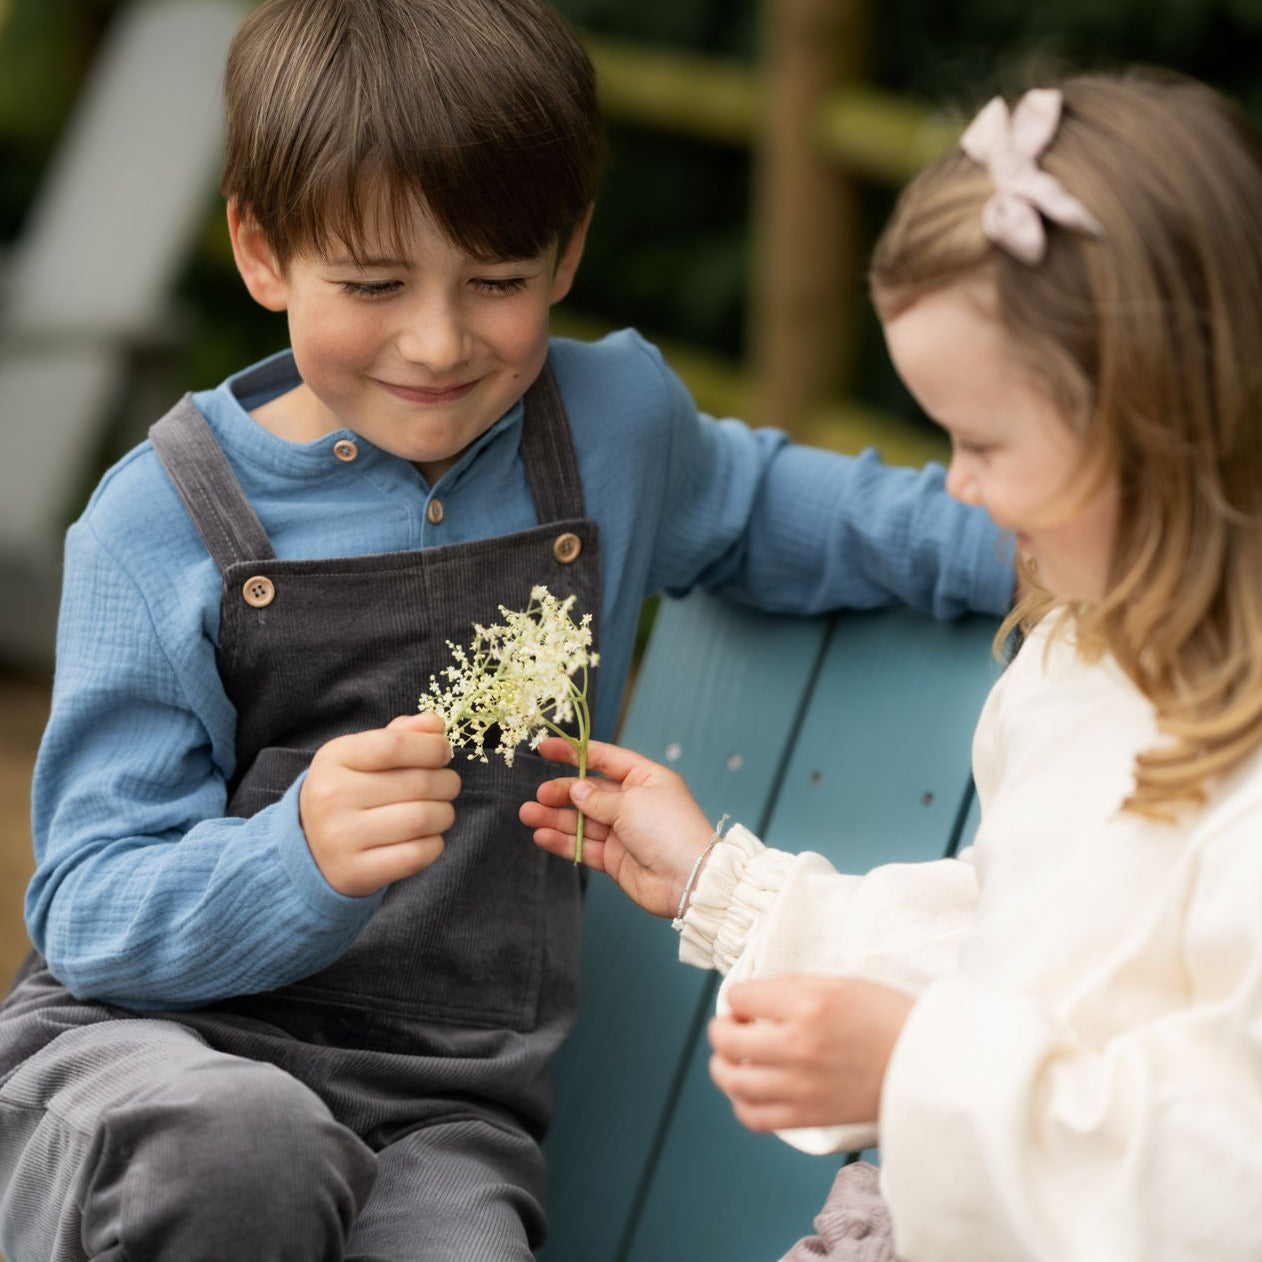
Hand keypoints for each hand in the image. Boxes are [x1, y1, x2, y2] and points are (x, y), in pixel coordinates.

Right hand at [300, 712, 459, 896]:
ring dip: (445, 813)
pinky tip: (426, 837)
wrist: (309, 848)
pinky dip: (434, 844)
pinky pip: (417, 855)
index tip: (444, 752)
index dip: (430, 747)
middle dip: (447, 782)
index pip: (394, 745)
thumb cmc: (349, 792)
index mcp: (334, 758)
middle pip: (417, 783)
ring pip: (422, 819)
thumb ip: (399, 735)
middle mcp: (331, 796)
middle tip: (449, 785)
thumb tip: (434, 724)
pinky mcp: (354, 872)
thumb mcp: (362, 756)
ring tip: (441, 811)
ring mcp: (340, 837)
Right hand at [519, 737, 714, 916]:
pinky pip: (583, 846)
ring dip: (555, 818)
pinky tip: (542, 836)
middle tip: (539, 795)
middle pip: (589, 792)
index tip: (545, 748)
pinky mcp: (615, 859)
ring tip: (528, 814)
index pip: (604, 759)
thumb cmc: (669, 830)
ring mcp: (623, 832)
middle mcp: (633, 803)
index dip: (574, 752)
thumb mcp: (631, 802)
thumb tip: (576, 790)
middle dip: (562, 792)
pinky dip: (563, 841)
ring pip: (582, 821)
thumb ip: (598, 798)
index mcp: (645, 779)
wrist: (689, 879)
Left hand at [707, 975, 913, 1132]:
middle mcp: (799, 1045)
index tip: (748, 1002)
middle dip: (721, 1029)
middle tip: (731, 1025)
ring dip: (722, 1066)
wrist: (930, 1064)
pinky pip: (754, 1117)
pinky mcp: (809, 1117)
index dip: (739, 997)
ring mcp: (801, 1085)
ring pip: (732, 1080)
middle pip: (727, 1040)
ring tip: (731, 1058)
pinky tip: (748, 1090)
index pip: (740, 997)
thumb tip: (752, 997)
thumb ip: (792, 987)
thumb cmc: (888, 1017)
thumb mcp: (841, 983)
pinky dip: (741, 1103)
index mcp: (808, 1004)